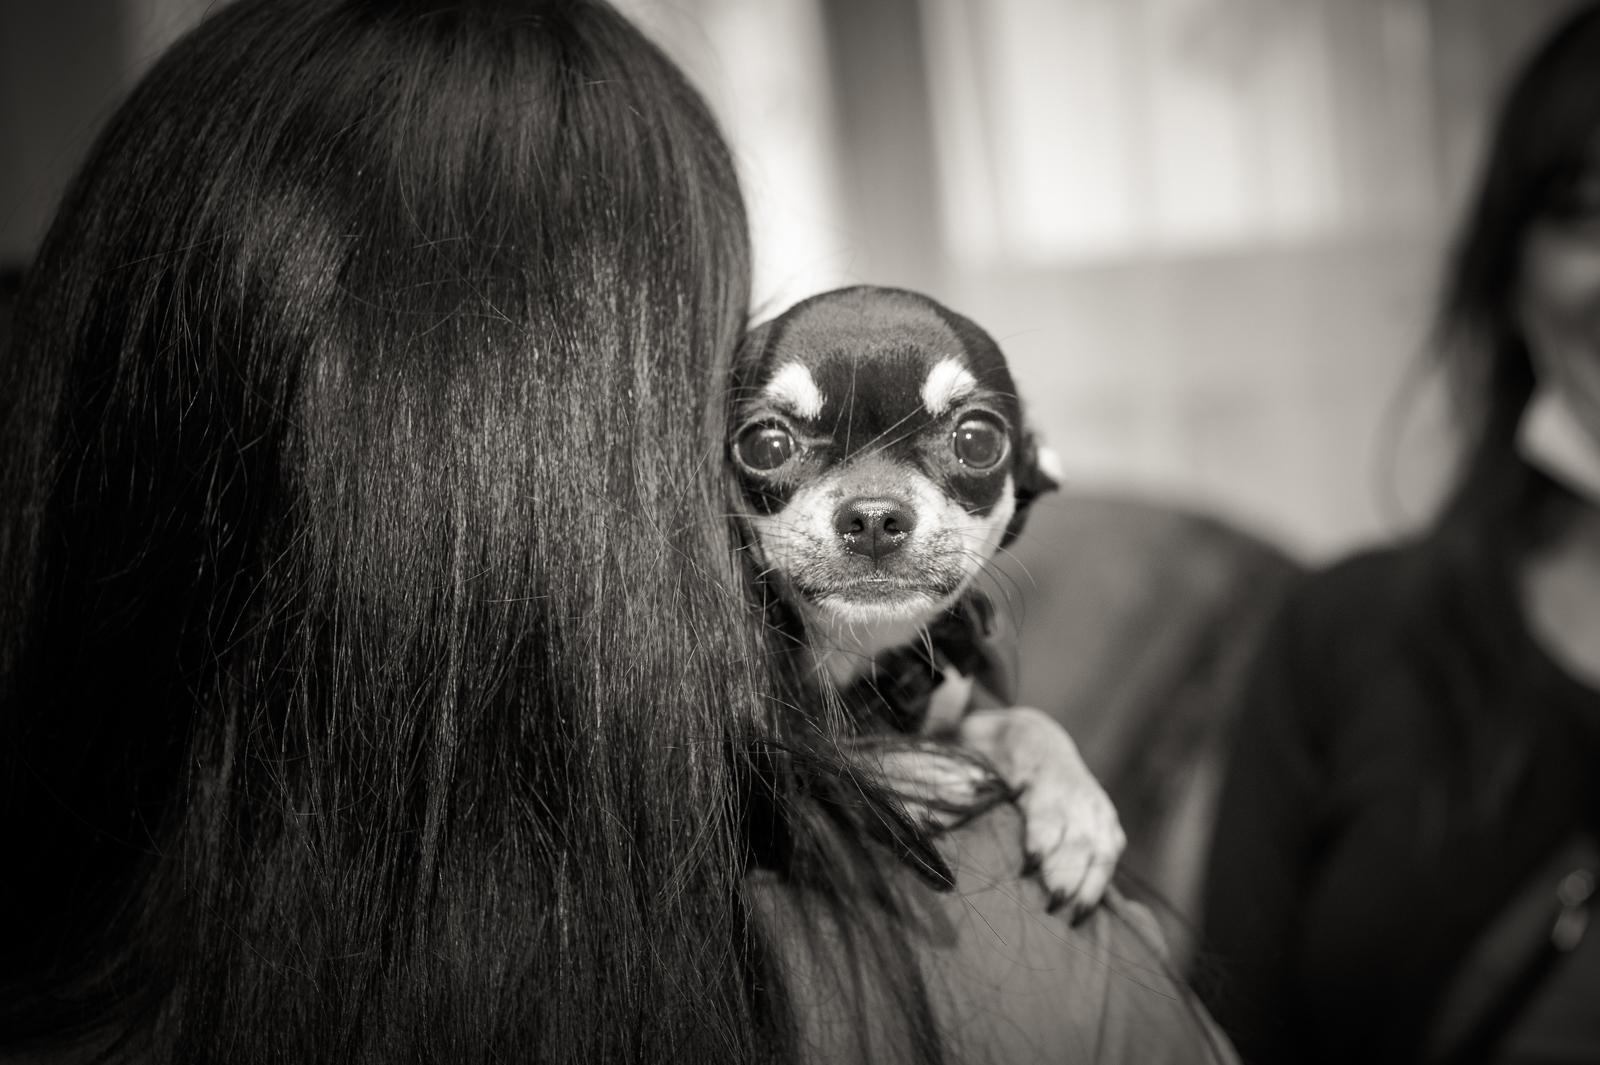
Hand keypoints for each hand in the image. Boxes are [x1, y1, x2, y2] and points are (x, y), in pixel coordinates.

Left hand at [957, 707, 1125, 920]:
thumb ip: (960, 775)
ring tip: (1070, 917)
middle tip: (1050, 904)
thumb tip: (941, 805)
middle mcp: (1076, 792)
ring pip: (1101, 848)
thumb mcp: (976, 748)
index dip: (1043, 837)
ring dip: (1088, 885)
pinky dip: (1100, 883)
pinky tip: (1084, 911)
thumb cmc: (998, 753)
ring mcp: (1096, 807)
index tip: (1031, 863)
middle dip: (1066, 872)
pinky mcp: (1107, 823)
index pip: (1049, 809)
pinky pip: (1110, 854)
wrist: (1040, 742)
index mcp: (1043, 773)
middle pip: (1079, 836)